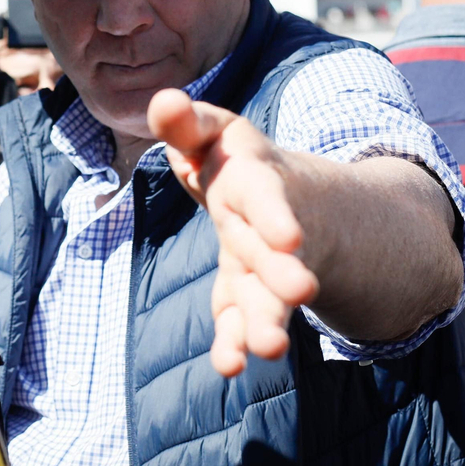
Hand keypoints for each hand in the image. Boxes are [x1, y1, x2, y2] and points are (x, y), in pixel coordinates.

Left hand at [148, 89, 318, 376]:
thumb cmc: (228, 159)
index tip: (288, 241)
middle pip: (267, 246)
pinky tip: (231, 364)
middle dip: (280, 270)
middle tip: (301, 293)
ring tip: (269, 349)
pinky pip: (243, 314)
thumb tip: (163, 101)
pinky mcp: (249, 288)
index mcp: (250, 173)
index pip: (260, 191)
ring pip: (263, 288)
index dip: (273, 214)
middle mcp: (261, 218)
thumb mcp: (210, 134)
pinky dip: (235, 339)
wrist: (279, 196)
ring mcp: (260, 257)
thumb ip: (184, 123)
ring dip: (266, 316)